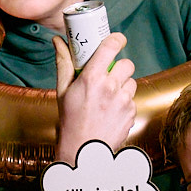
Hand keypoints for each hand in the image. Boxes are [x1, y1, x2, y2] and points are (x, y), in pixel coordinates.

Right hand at [54, 33, 135, 164]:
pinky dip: (125, 103)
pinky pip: (133, 100)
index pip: (111, 47)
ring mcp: (123, 101)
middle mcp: (110, 88)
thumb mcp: (63, 91)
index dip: (117, 39)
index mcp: (91, 79)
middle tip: (110, 75)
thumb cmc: (70, 121)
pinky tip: (112, 112)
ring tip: (109, 98)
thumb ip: (63, 63)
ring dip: (123, 86)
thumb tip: (58, 41)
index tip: (117, 40)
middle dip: (120, 67)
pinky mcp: (131, 113)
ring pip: (131, 82)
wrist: (83, 151)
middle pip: (127, 64)